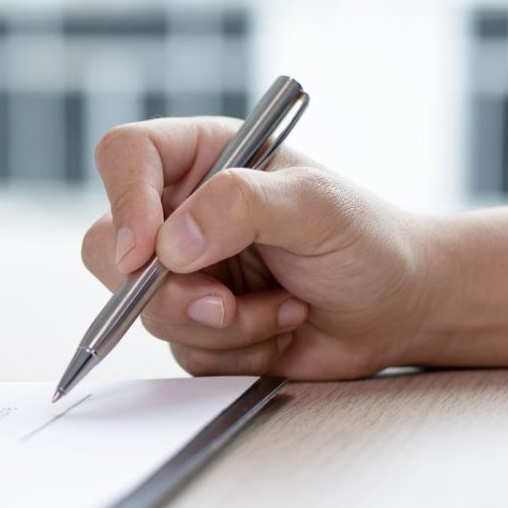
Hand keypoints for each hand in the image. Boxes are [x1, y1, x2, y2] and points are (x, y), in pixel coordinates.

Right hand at [81, 117, 433, 378]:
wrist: (397, 306)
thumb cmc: (366, 239)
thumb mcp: (315, 206)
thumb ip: (242, 207)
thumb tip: (172, 243)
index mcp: (202, 158)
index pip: (125, 157)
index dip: (123, 201)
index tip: (144, 252)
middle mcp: (180, 211)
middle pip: (109, 245)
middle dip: (162, 289)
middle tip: (221, 303)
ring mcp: (182, 272)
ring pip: (145, 309)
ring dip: (221, 324)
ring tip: (285, 307)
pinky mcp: (195, 324)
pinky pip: (183, 349)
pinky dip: (237, 349)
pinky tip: (280, 328)